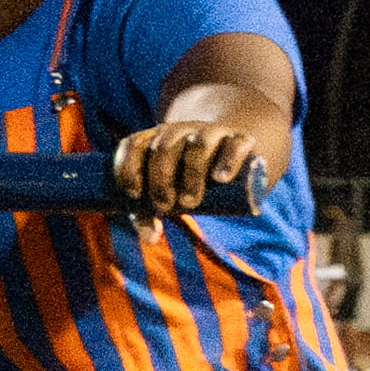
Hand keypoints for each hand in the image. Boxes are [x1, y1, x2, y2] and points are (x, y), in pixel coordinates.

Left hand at [112, 108, 286, 211]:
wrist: (229, 155)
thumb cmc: (184, 178)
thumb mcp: (164, 192)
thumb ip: (148, 214)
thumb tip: (149, 239)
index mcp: (155, 139)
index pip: (134, 144)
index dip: (128, 167)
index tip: (134, 194)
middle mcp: (180, 131)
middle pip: (164, 147)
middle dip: (161, 179)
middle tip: (166, 206)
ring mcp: (211, 132)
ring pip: (198, 145)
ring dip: (191, 174)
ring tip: (190, 203)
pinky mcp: (241, 139)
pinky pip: (235, 144)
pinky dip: (227, 161)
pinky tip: (220, 179)